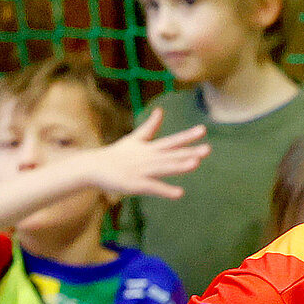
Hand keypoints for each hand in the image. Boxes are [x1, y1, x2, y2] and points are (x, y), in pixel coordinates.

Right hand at [81, 108, 210, 199]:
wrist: (94, 166)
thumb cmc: (117, 154)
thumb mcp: (135, 139)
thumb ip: (150, 126)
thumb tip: (161, 111)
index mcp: (150, 148)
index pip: (172, 141)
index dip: (188, 136)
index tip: (203, 130)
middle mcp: (149, 157)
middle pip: (172, 154)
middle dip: (190, 152)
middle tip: (208, 149)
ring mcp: (143, 170)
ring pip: (164, 168)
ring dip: (180, 166)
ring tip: (196, 163)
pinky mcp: (136, 184)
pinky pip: (153, 188)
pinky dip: (166, 190)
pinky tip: (180, 193)